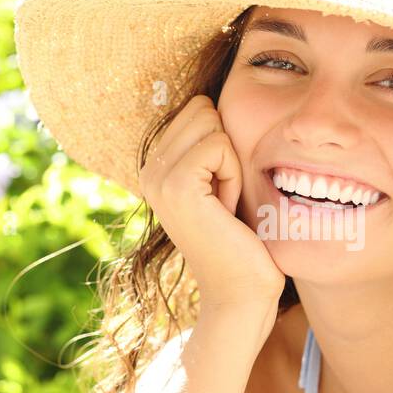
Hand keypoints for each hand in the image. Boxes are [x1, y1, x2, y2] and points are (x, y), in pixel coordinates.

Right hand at [139, 95, 286, 313]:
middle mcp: (148, 168)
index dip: (224, 143)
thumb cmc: (244, 240)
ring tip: (224, 205)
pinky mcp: (176, 186)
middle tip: (224, 197)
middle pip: (203, 108)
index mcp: (155, 164)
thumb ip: (212, 145)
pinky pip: (220, 146)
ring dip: (232, 163)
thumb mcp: (223, 182)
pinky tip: (226, 210)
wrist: (240, 293)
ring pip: (212, 123)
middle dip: (227, 148)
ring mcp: (157, 177)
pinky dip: (234, 175)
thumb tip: (219, 99)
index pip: (198, 107)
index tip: (221, 190)